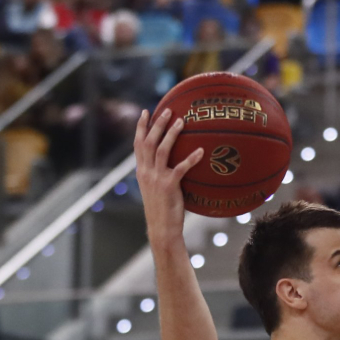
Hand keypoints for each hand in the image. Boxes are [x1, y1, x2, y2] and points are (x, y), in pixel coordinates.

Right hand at [132, 108, 195, 246]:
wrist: (161, 228)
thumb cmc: (161, 209)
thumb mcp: (154, 188)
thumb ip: (156, 173)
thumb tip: (167, 161)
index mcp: (141, 171)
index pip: (138, 144)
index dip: (141, 127)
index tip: (146, 112)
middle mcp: (146, 172)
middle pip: (149, 142)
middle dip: (157, 124)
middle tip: (167, 110)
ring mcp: (157, 178)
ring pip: (162, 150)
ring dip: (171, 134)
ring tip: (182, 121)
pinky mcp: (169, 186)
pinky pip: (182, 168)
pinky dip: (191, 158)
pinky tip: (201, 151)